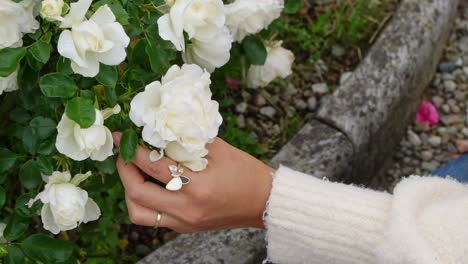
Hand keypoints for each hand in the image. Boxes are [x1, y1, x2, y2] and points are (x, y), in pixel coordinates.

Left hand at [113, 132, 274, 232]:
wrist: (263, 202)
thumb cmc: (246, 173)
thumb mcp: (220, 150)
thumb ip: (189, 140)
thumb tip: (162, 127)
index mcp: (198, 186)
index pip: (154, 167)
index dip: (133, 150)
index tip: (122, 137)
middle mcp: (187, 208)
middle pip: (138, 193)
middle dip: (124, 171)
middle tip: (123, 155)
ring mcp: (184, 222)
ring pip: (139, 212)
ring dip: (130, 191)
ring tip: (132, 173)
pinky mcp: (184, 228)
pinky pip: (153, 219)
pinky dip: (144, 202)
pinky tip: (149, 186)